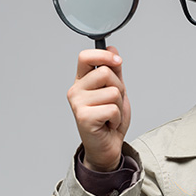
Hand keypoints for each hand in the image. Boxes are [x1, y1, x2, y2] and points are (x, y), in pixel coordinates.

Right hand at [67, 46, 130, 171]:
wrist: (107, 146)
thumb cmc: (109, 119)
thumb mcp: (115, 90)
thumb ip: (114, 71)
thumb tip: (112, 49)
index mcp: (81, 81)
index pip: (85, 57)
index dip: (103, 55)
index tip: (118, 61)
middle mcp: (75, 90)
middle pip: (106, 73)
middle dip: (119, 88)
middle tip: (113, 103)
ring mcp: (78, 104)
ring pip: (113, 92)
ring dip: (119, 106)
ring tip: (110, 115)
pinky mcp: (84, 118)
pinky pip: (112, 108)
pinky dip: (117, 118)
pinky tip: (108, 124)